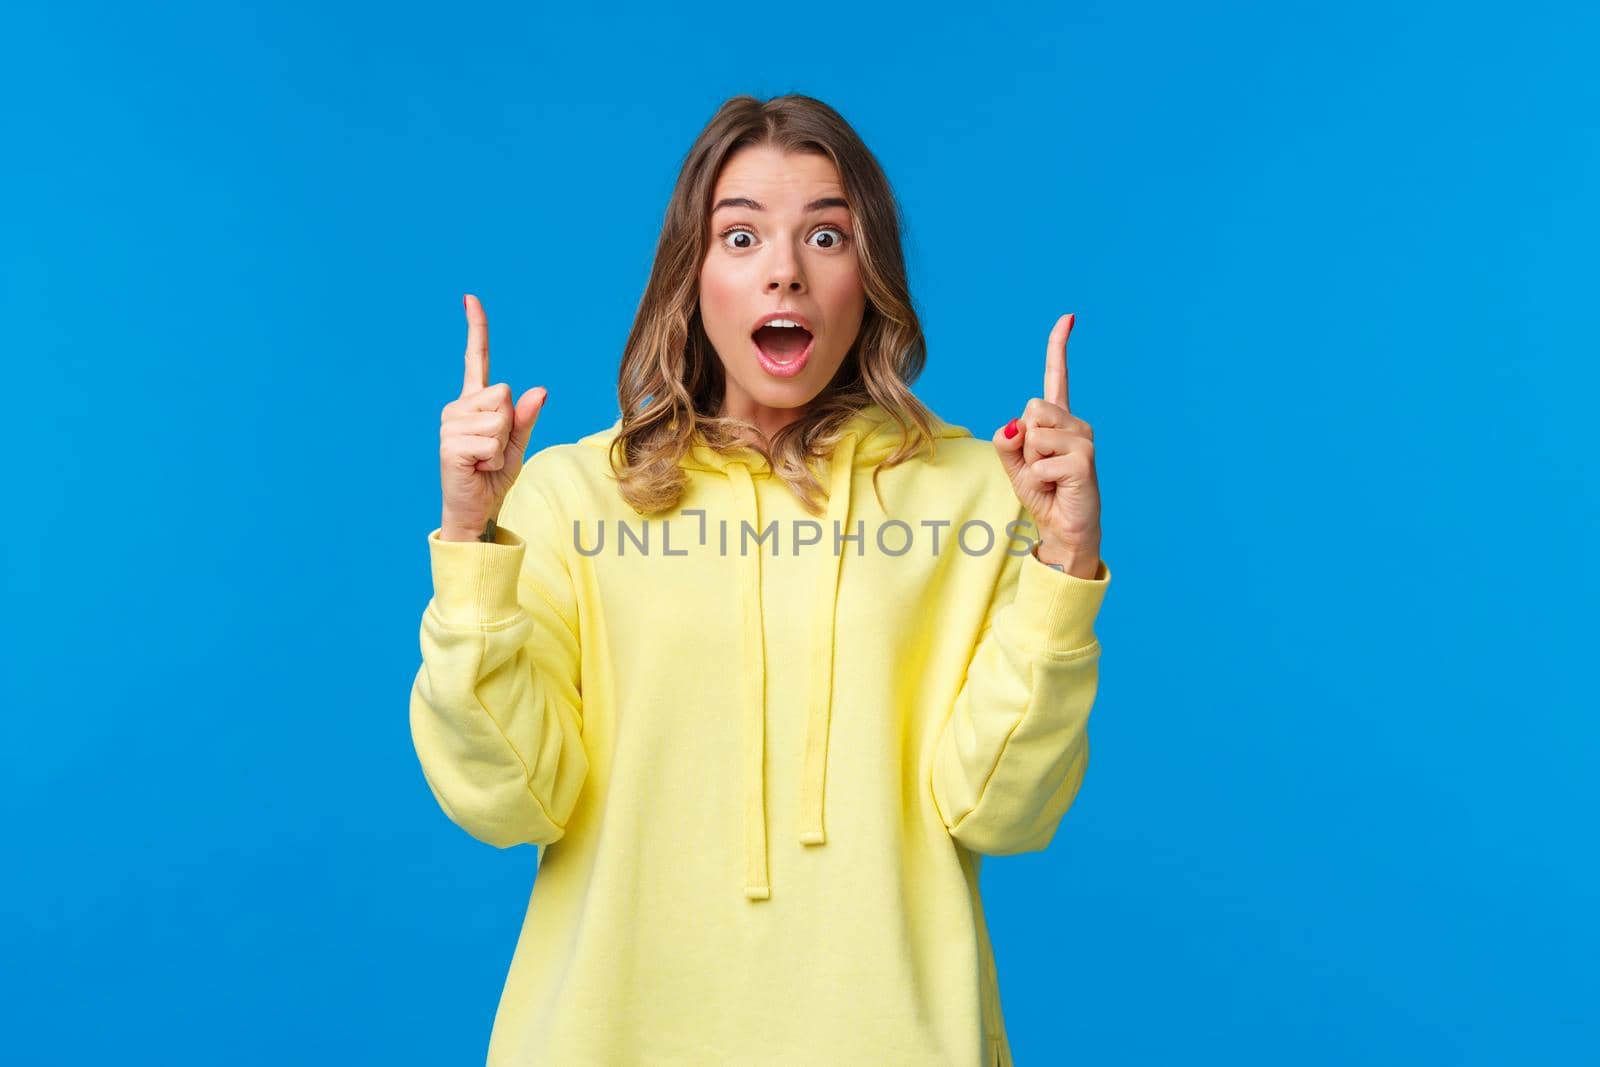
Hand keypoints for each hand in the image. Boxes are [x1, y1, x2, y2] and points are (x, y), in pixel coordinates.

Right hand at [438, 294, 547, 540]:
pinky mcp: (449, 445)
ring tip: (484, 459)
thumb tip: (540, 389)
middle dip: (509, 426)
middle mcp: (457, 407)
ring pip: (499, 418)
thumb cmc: (493, 476)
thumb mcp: (517, 443)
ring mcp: (450, 425)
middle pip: (503, 394)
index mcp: (474, 403)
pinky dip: (493, 459)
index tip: (470, 298)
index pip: (476, 359)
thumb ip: (526, 417)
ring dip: (501, 445)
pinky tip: (477, 467)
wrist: (476, 509)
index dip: (476, 329)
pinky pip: (491, 442)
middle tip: (494, 450)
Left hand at [992, 313, 1102, 573]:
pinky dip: (1037, 479)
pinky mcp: (1084, 462)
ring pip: (1033, 435)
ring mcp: (1084, 441)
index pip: (1058, 377)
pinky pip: (1039, 462)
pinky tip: (1056, 488)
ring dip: (1030, 462)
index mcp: (1059, 420)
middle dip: (1023, 441)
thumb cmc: (1043, 493)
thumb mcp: (1015, 464)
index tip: (1068, 317)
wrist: (1063, 529)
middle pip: (1031, 409)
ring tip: (1049, 478)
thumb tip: (1016, 426)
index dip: (1059, 346)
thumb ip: (1007, 440)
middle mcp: (1077, 424)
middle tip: (1040, 466)